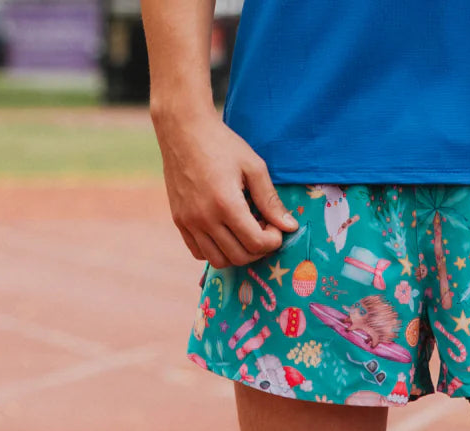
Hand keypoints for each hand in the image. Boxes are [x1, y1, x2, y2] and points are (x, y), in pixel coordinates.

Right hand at [152, 106, 297, 267]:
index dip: (273, 240)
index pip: (256, 243)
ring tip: (244, 233)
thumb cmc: (222, 144)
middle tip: (262, 230)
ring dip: (238, 254)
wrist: (182, 130)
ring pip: (219, 261)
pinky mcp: (179, 221)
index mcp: (226, 203)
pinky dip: (216, 251)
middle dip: (258, 250)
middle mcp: (204, 218)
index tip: (275, 226)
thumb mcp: (253, 167)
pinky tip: (225, 234)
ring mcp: (189, 222)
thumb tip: (290, 227)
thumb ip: (271, 200)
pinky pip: (199, 253)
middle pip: (240, 257)